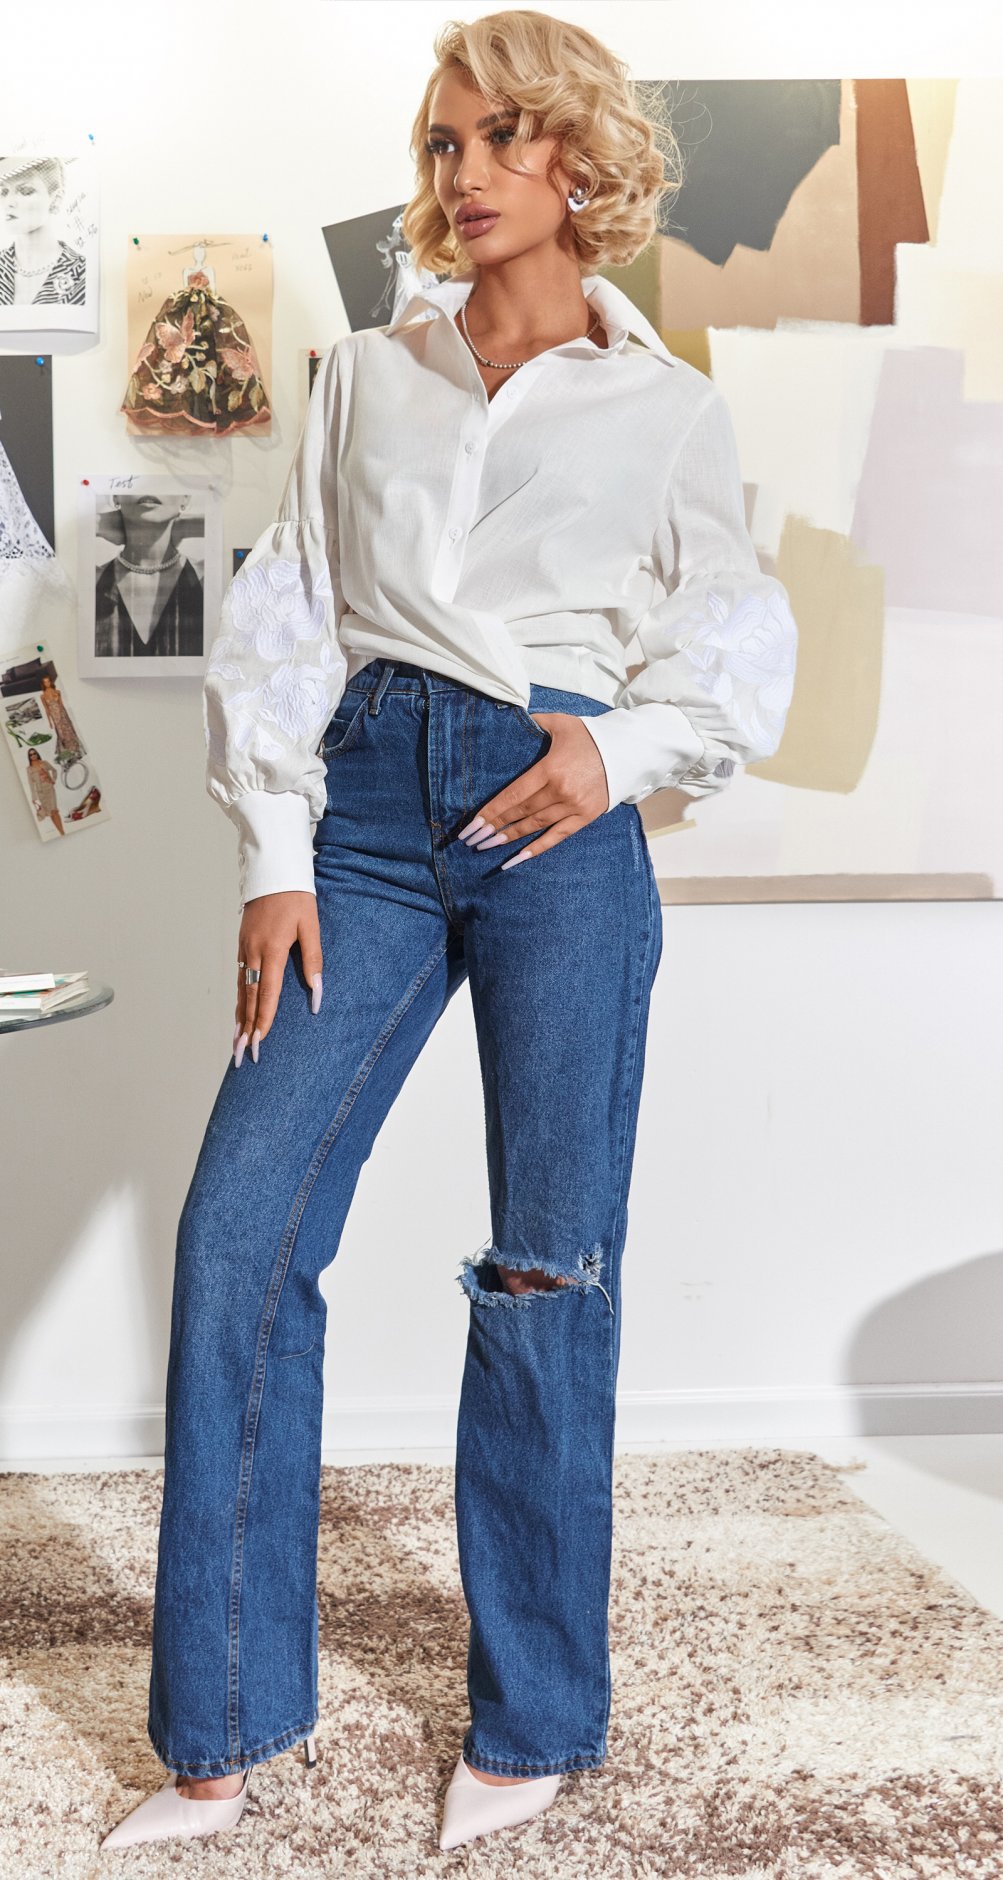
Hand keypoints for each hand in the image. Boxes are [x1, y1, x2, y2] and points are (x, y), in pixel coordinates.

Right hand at [234, 890, 322, 1065]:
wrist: (273, 869)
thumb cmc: (296, 897)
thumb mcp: (311, 926)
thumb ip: (313, 960)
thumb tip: (317, 993)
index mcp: (272, 950)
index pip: (266, 994)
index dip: (263, 1021)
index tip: (258, 1044)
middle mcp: (253, 952)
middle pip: (248, 998)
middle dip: (246, 1028)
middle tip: (242, 1054)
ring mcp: (245, 947)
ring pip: (241, 989)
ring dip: (239, 1016)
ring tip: (236, 1040)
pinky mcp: (243, 942)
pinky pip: (240, 976)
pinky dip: (239, 997)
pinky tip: (239, 1009)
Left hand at [454, 713, 609, 864]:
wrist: (628, 750)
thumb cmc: (590, 735)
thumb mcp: (561, 723)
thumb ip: (534, 723)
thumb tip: (511, 720)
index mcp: (550, 769)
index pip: (514, 795)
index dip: (492, 811)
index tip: (474, 823)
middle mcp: (560, 791)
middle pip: (521, 813)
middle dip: (494, 827)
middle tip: (472, 839)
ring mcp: (574, 806)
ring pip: (535, 826)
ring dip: (509, 838)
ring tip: (486, 847)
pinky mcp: (586, 816)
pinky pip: (557, 836)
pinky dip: (537, 849)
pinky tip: (516, 859)